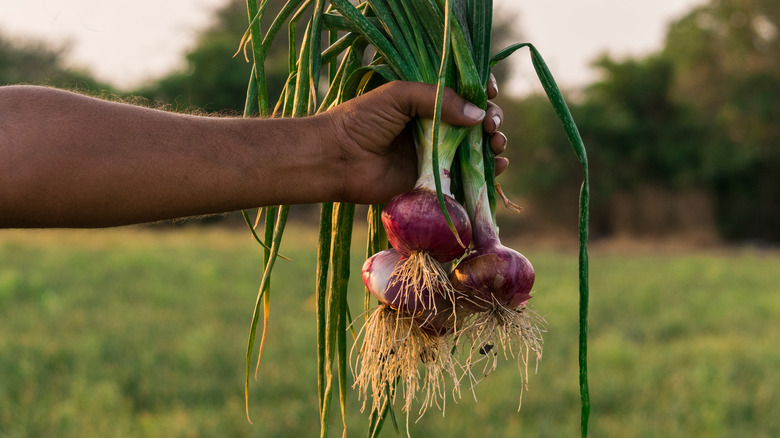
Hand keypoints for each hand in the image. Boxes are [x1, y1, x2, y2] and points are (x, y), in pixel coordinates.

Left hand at [321, 77, 507, 203]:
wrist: (338, 159)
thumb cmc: (362, 121)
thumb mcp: (399, 96)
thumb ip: (439, 99)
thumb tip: (479, 114)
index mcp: (426, 102)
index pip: (464, 92)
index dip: (482, 90)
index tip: (490, 90)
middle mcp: (435, 127)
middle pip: (476, 121)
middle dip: (492, 119)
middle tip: (490, 124)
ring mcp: (436, 155)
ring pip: (477, 149)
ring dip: (494, 144)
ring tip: (496, 142)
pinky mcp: (435, 182)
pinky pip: (467, 178)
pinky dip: (488, 172)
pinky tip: (497, 165)